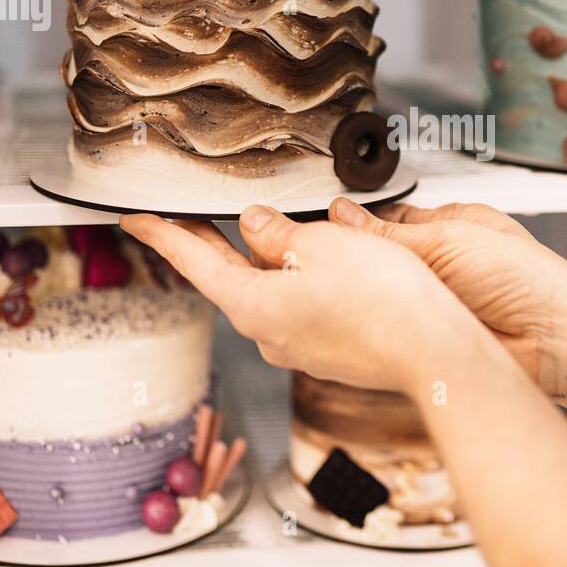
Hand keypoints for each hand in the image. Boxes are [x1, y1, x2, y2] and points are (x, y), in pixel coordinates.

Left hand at [120, 207, 488, 393]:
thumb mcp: (323, 243)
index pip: (192, 261)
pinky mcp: (330, 352)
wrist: (433, 351)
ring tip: (283, 227)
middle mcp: (268, 334)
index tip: (133, 219)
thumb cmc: (381, 299)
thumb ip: (280, 233)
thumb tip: (255, 226)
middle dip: (212, 243)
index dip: (160, 233)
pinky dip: (302, 280)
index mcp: (252, 305)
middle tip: (192, 214)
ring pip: (271, 291)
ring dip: (270, 259)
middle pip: (229, 277)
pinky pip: (303, 307)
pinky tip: (326, 262)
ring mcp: (300, 348)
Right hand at [327, 199, 566, 381]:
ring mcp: (438, 301)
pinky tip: (362, 323)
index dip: (355, 224)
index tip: (320, 229)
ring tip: (340, 291)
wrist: (555, 340)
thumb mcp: (449, 242)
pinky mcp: (435, 335)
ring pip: (384, 293)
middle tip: (323, 262)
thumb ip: (391, 234)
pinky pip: (394, 326)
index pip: (389, 219)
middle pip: (382, 257)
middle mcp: (443, 262)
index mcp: (451, 226)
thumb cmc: (527, 281)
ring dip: (365, 294)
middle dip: (356, 261)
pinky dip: (377, 324)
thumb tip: (344, 217)